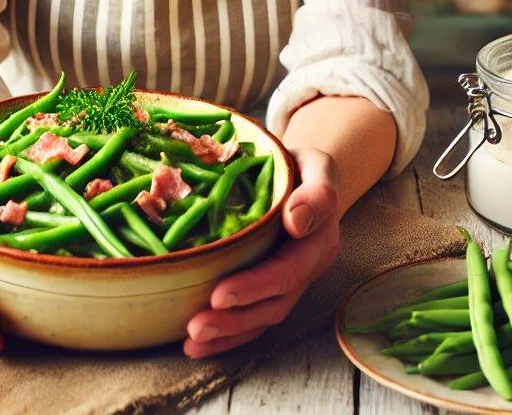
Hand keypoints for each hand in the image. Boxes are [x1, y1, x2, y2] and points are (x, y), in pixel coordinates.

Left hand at [183, 147, 340, 357]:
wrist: (306, 177)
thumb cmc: (302, 168)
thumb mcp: (317, 166)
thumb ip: (316, 191)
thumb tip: (297, 221)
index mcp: (319, 239)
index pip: (288, 270)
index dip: (255, 286)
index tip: (220, 294)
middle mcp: (308, 267)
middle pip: (275, 303)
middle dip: (235, 319)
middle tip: (195, 326)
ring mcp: (292, 282)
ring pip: (263, 317)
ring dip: (228, 334)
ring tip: (192, 341)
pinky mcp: (273, 289)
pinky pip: (254, 319)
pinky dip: (228, 336)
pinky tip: (198, 345)